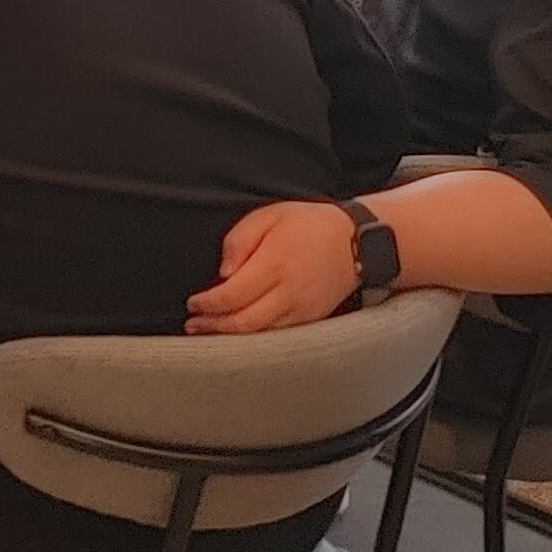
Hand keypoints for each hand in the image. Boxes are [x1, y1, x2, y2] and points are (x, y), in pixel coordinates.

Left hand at [189, 200, 362, 333]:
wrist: (358, 241)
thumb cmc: (310, 224)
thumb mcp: (270, 215)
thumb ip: (240, 240)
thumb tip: (223, 273)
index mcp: (274, 264)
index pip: (232, 295)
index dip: (208, 303)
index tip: (193, 303)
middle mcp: (288, 292)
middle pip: (243, 321)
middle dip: (214, 326)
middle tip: (193, 324)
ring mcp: (302, 310)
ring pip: (260, 333)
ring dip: (231, 335)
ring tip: (209, 331)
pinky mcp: (311, 318)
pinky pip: (278, 334)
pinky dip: (255, 336)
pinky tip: (240, 331)